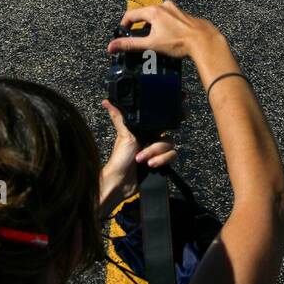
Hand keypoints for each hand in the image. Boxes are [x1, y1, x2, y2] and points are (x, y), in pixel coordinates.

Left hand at [99, 100, 176, 215]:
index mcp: (143, 129)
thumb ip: (120, 117)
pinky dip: (162, 160)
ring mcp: (158, 150)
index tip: (176, 111)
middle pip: (168, 131)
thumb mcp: (123, 135)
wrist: (122, 182)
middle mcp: (152, 137)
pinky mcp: (163, 161)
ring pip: (170, 144)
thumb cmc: (119, 159)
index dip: (167, 114)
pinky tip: (151, 165)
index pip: (159, 118)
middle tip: (149, 143)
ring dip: (156, 152)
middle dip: (158, 142)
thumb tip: (107, 101)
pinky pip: (172, 155)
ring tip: (142, 159)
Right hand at [105, 0, 216, 62]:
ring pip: (157, 15)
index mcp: (154, 11)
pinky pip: (168, 18)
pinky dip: (164, 25)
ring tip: (154, 39)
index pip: (131, 14)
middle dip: (139, 26)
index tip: (122, 32)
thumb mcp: (151, 44)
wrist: (203, 40)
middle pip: (145, 14)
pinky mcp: (183, 15)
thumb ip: (130, 44)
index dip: (124, 24)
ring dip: (152, 26)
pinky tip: (168, 37)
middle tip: (138, 38)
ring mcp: (175, 9)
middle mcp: (164, 6)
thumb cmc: (179, 42)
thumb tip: (112, 46)